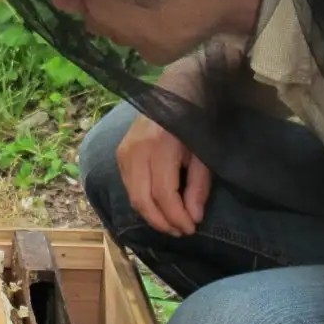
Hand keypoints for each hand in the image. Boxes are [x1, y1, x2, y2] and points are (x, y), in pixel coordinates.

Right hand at [117, 112, 210, 236]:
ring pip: (132, 196)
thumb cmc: (195, 122)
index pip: (164, 193)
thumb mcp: (203, 153)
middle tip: (180, 232)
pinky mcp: (119, 153)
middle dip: (162, 222)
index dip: (177, 217)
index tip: (192, 228)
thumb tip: (193, 218)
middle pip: (142, 199)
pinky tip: (159, 207)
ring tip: (171, 224)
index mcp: (160, 146)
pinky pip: (129, 187)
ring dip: (151, 216)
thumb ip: (198, 186)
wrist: (175, 92)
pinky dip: (143, 202)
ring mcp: (123, 151)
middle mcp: (136, 149)